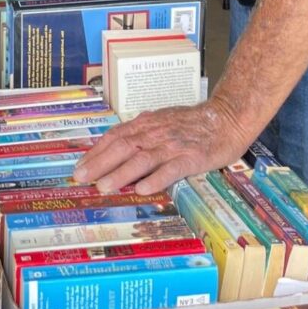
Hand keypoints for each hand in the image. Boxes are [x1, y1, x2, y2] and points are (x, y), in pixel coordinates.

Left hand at [72, 99, 251, 195]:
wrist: (227, 118)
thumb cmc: (193, 124)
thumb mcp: (163, 123)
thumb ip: (142, 135)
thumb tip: (116, 149)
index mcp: (148, 124)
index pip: (116, 136)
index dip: (96, 152)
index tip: (80, 166)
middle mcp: (156, 132)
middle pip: (123, 146)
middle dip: (99, 163)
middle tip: (81, 178)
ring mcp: (173, 145)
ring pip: (142, 159)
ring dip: (121, 173)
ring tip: (104, 187)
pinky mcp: (191, 157)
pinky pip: (171, 169)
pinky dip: (156, 178)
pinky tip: (143, 189)